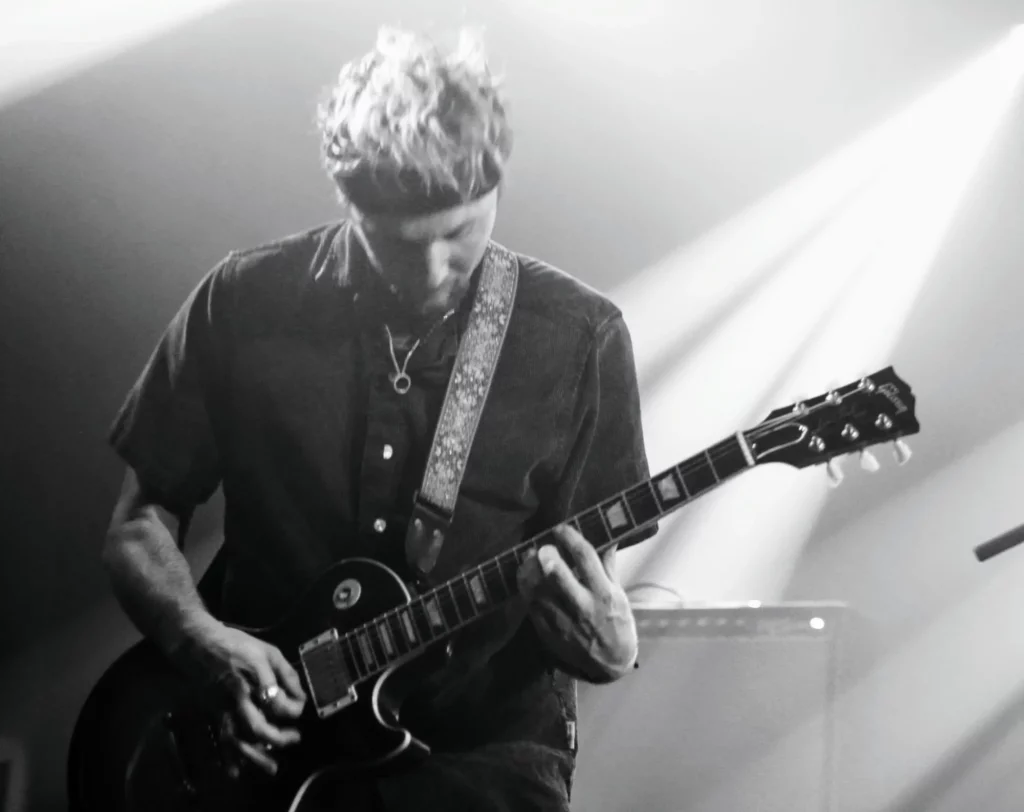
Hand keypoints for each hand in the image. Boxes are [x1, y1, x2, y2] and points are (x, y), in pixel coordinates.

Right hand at [176, 620, 306, 775]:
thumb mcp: (268, 650)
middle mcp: (239, 695)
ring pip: (238, 739)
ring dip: (255, 757)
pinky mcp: (212, 712)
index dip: (294, 708)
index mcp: (256, 676)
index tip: (299, 706)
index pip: (278, 701)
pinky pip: (221, 738)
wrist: (199, 645)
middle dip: (278, 738)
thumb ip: (286, 673)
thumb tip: (299, 695)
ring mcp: (223, 706)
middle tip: (295, 738)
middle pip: (258, 726)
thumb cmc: (237, 645)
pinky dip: (228, 758)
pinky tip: (236, 772)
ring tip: (273, 768)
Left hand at [517, 524, 637, 680]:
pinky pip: (530, 605)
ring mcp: (562, 620)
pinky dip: (525, 588)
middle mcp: (582, 606)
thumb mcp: (619, 595)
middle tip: (541, 546)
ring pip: (537, 589)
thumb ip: (608, 566)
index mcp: (604, 594)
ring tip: (528, 558)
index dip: (570, 538)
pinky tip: (526, 578)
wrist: (608, 664)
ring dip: (529, 569)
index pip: (585, 558)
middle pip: (557, 574)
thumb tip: (607, 538)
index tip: (560, 528)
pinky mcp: (547, 631)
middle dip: (545, 554)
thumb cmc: (617, 625)